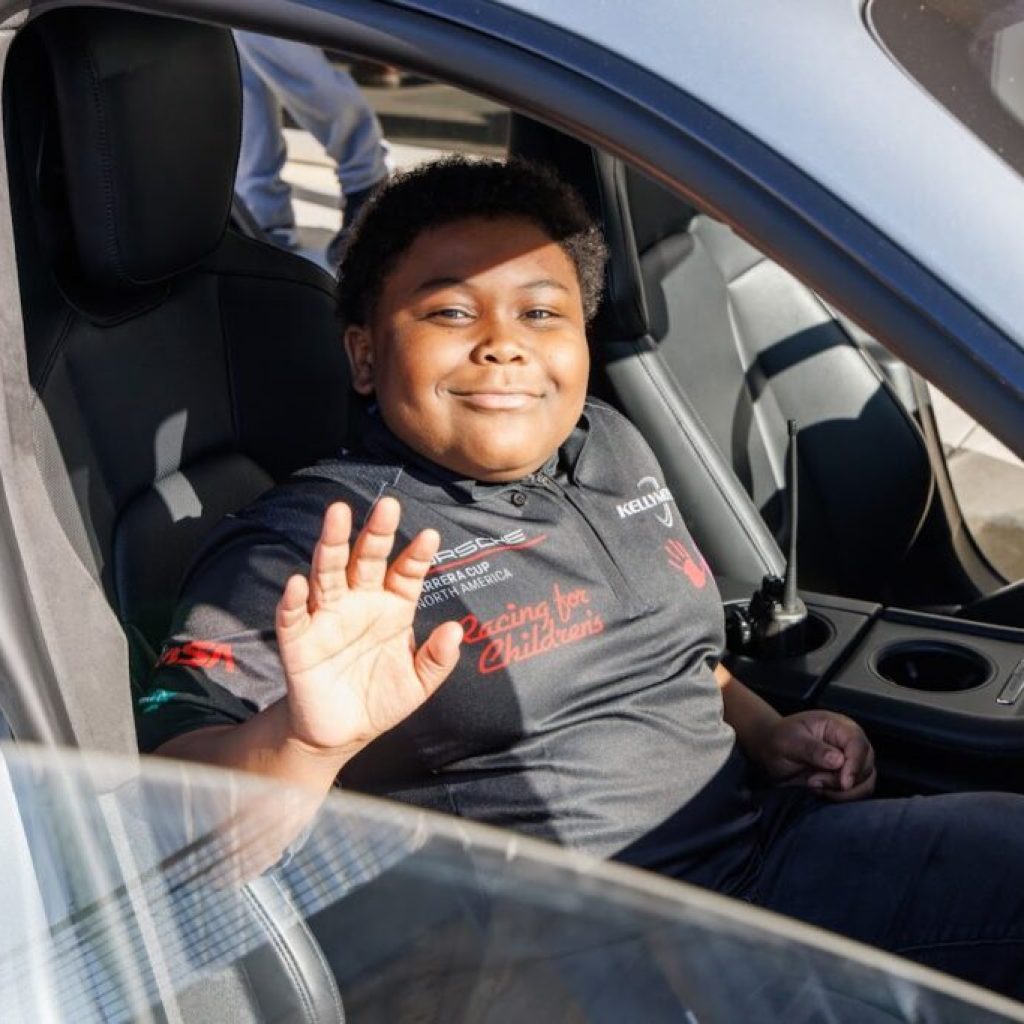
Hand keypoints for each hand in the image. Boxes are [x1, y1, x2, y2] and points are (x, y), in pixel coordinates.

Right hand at [274, 497, 461, 758]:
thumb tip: (455, 629)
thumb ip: (438, 660)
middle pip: (366, 559)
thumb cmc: (380, 699)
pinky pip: (293, 615)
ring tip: (337, 515)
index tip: (431, 537)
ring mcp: (326, 617)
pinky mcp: (298, 640)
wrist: (341, 733)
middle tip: (388, 506)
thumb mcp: (418, 684)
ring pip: (328, 572)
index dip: (417, 555)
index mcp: (392, 607)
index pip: (405, 572)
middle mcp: (359, 602)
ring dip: (331, 544)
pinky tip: (298, 581)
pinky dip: (293, 599)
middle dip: (376, 532)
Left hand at [753, 710, 875, 800]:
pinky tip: (819, 790)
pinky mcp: (847, 779)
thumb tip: (839, 760)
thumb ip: (813, 749)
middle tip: (813, 781)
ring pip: (865, 783)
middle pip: (866, 766)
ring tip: (813, 784)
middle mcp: (849, 744)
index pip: (858, 744)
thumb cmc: (778, 740)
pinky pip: (856, 794)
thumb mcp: (789, 741)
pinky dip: (840, 798)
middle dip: (841, 781)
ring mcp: (850, 762)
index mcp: (839, 726)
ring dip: (841, 792)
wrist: (770, 752)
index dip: (855, 764)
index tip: (843, 783)